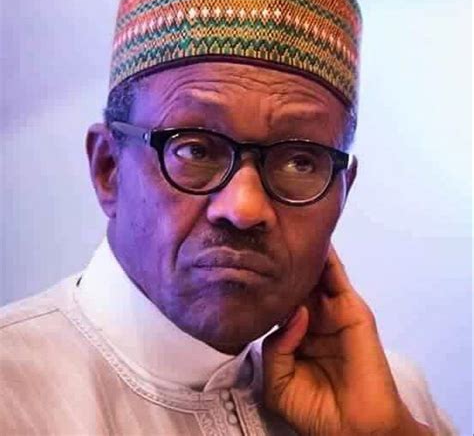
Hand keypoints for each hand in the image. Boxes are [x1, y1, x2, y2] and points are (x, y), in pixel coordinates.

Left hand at [262, 245, 431, 435]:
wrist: (353, 430)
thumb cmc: (315, 410)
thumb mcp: (278, 381)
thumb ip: (274, 347)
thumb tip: (290, 316)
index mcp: (295, 334)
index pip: (278, 300)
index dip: (265, 282)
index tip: (247, 261)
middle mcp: (313, 319)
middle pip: (296, 281)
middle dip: (283, 261)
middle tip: (265, 236)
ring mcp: (333, 312)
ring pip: (316, 274)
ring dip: (304, 253)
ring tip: (286, 225)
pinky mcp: (352, 311)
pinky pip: (337, 278)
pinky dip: (328, 258)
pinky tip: (315, 240)